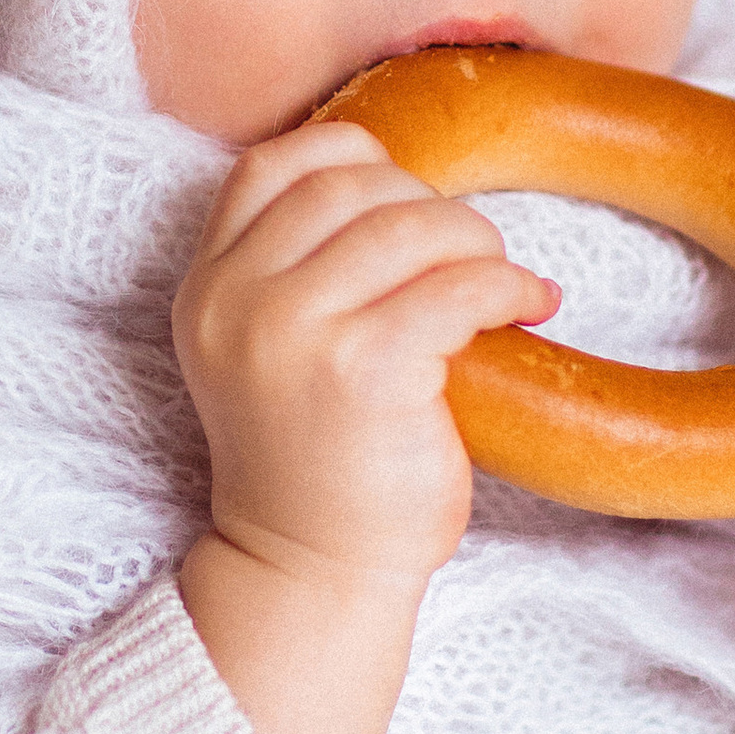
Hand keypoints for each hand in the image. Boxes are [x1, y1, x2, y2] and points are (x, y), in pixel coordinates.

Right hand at [172, 123, 558, 733]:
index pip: (271, 164)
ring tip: (501, 280)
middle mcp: (235, 301)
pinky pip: (456, 284)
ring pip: (408, 223)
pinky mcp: (362, 369)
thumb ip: (301, 269)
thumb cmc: (317, 462)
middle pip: (348, 184)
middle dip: (428, 206)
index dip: (352, 159)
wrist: (311, 574)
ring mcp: (293, 332)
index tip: (407, 200)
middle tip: (471, 255)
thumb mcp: (272, 350)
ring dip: (476, 240)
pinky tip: (526, 305)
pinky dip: (506, 282)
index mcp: (208, 288)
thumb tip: (408, 186)